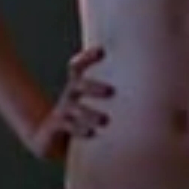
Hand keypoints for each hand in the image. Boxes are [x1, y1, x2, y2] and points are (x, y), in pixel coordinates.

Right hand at [29, 47, 113, 162]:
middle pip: (79, 86)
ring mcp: (62, 112)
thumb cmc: (76, 119)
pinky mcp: (55, 128)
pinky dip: (80, 129)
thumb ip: (107, 98)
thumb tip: (143, 91)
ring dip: (90, 114)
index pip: (77, 67)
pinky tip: (92, 133)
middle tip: (111, 92)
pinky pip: (68, 126)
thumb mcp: (86, 105)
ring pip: (76, 110)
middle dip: (94, 87)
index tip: (101, 51)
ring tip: (105, 121)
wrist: (45, 137)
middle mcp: (68, 97)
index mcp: (76, 88)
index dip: (86, 58)